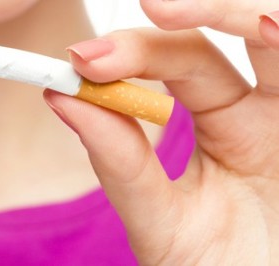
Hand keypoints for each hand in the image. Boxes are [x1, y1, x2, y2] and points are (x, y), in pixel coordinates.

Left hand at [44, 3, 278, 264]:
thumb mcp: (160, 220)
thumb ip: (120, 163)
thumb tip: (62, 97)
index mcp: (226, 124)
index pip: (181, 61)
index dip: (136, 51)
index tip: (82, 59)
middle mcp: (269, 111)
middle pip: (239, 33)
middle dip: (200, 13)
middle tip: (153, 7)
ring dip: (252, 14)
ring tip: (229, 16)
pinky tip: (272, 29)